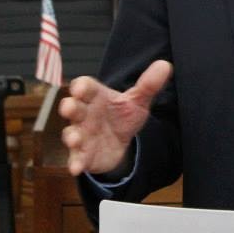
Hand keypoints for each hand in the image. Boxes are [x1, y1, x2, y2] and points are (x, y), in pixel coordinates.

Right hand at [58, 60, 172, 175]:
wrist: (121, 142)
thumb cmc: (122, 115)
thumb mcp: (137, 100)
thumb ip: (148, 85)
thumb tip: (165, 65)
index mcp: (97, 97)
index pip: (86, 87)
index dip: (82, 86)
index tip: (81, 87)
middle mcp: (85, 114)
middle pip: (74, 108)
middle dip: (70, 107)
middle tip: (68, 107)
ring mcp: (82, 135)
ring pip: (72, 133)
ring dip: (71, 136)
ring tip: (74, 139)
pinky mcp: (83, 155)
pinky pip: (76, 159)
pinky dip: (75, 163)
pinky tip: (77, 168)